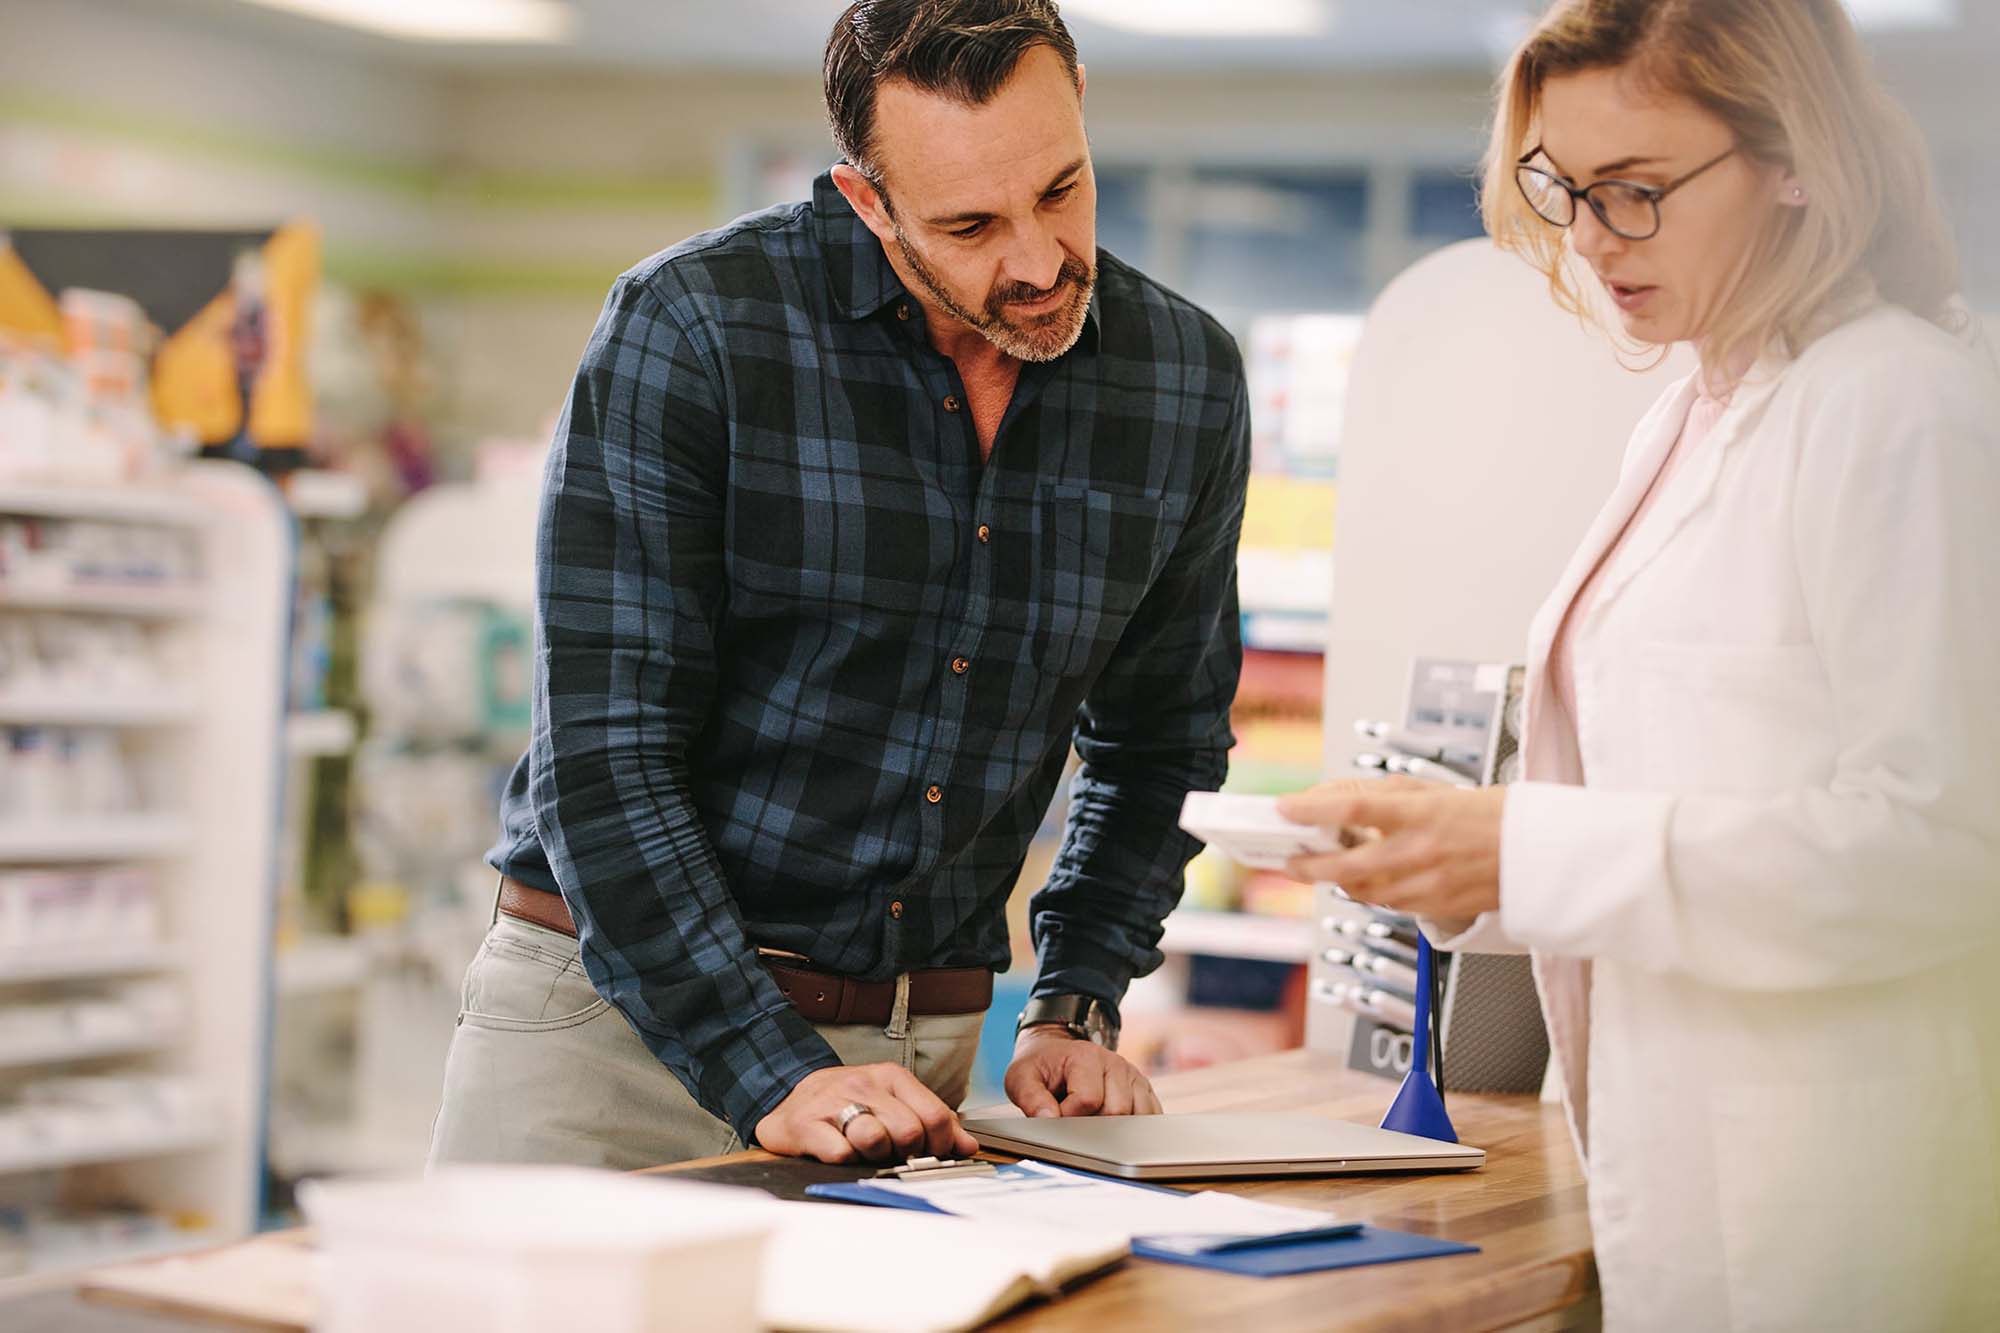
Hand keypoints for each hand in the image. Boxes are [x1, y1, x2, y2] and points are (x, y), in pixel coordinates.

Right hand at [754, 1062, 977, 1164]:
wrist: (788, 1100)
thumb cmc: (846, 1106)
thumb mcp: (891, 1104)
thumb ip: (931, 1121)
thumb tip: (968, 1146)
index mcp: (890, 1077)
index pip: (935, 1115)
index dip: (941, 1146)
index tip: (930, 1155)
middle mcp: (863, 1083)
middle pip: (909, 1131)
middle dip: (907, 1154)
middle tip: (893, 1155)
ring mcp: (833, 1102)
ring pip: (875, 1139)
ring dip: (874, 1156)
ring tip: (863, 1152)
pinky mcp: (805, 1124)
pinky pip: (840, 1154)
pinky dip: (844, 1162)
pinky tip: (838, 1154)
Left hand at [1005, 1028, 1161, 1117]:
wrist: (1056, 1051)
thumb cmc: (1040, 1067)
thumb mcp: (1021, 1077)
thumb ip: (1030, 1098)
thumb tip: (1049, 1119)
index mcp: (1086, 1056)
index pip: (1088, 1100)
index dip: (1069, 1116)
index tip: (1057, 1114)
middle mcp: (1115, 1063)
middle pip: (1116, 1111)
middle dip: (1094, 1124)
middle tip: (1075, 1118)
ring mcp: (1132, 1076)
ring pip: (1137, 1117)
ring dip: (1115, 1128)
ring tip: (1093, 1118)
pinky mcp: (1143, 1089)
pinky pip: (1150, 1116)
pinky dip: (1135, 1128)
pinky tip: (1115, 1126)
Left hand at [1275, 779, 1506, 919]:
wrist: (1534, 853)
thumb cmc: (1485, 814)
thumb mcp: (1428, 790)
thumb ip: (1374, 794)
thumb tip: (1327, 796)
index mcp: (1420, 814)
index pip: (1354, 809)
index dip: (1313, 809)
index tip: (1285, 808)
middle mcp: (1421, 852)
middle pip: (1346, 865)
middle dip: (1308, 866)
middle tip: (1288, 860)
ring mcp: (1427, 885)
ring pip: (1361, 890)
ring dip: (1336, 879)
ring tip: (1322, 866)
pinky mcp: (1433, 908)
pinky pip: (1387, 904)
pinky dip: (1368, 891)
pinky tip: (1363, 877)